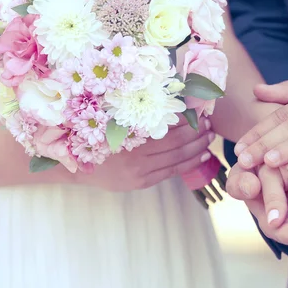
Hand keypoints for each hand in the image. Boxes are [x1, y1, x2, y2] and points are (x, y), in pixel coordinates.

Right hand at [77, 116, 215, 190]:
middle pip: (176, 144)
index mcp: (129, 136)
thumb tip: (171, 104)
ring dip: (197, 147)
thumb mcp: (115, 123)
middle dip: (197, 133)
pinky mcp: (142, 183)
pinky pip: (171, 172)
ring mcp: (140, 172)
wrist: (79, 168)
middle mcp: (136, 156)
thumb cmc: (98, 138)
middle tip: (209, 123)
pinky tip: (201, 155)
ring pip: (177, 159)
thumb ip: (140, 118)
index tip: (199, 111)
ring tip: (209, 137)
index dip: (186, 121)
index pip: (167, 128)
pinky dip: (189, 163)